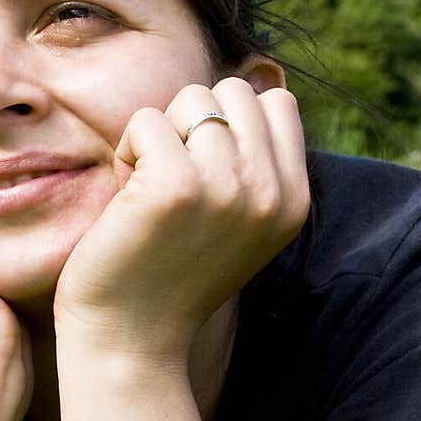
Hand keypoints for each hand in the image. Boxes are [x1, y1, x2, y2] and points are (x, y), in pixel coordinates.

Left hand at [54, 78, 309, 363]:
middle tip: (169, 186)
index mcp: (294, 200)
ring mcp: (226, 186)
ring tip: (148, 196)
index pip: (275, 103)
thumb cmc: (168, 276)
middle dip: (191, 126)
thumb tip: (244, 79)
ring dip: (157, 140)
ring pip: (189, 100)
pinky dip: (126, 153)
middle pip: (232, 92)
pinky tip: (125, 203)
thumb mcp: (235, 221)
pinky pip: (145, 121)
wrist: (130, 341)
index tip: (201, 177)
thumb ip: (252, 162)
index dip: (226, 124)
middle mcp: (270, 191)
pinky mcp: (175, 185)